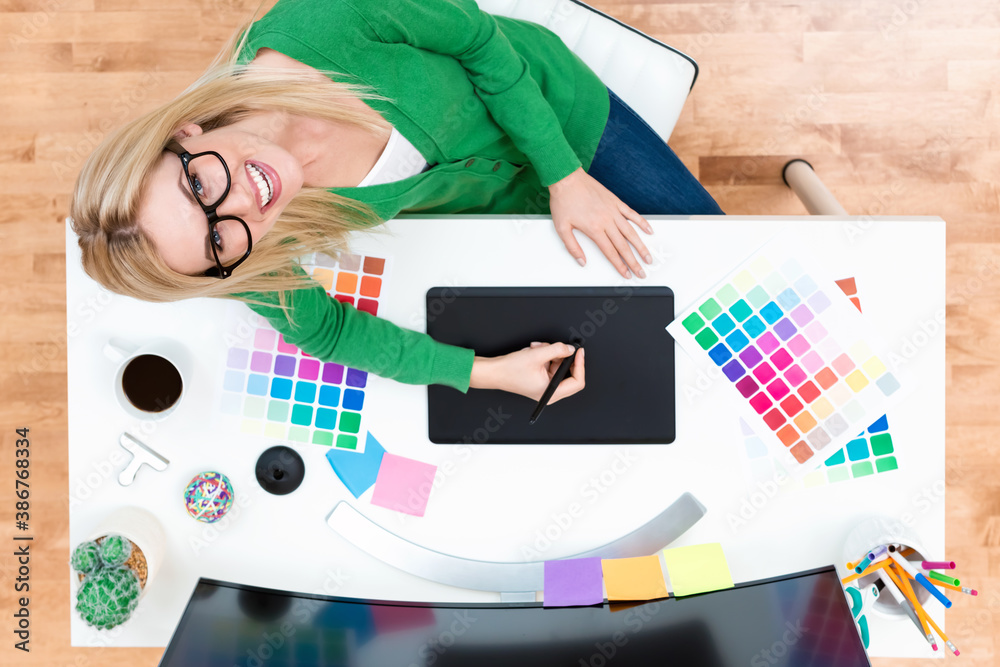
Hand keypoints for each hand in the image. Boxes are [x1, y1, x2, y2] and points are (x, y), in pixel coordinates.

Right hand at [469, 342, 584, 402]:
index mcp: (551, 393)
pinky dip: (544, 355)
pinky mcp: (540, 378)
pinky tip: (534, 351)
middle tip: (555, 347)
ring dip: (549, 353)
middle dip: (560, 356)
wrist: (494, 371)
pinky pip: (549, 363)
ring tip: (537, 349)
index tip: (579, 352)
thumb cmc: (509, 371)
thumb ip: (557, 350)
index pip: (577, 381)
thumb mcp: (537, 356)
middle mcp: (550, 392)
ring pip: (557, 365)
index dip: (580, 365)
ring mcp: (545, 385)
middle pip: (567, 371)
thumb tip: (570, 349)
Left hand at [548, 167, 653, 279]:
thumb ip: (573, 247)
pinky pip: (632, 214)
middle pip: (623, 246)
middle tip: (641, 272)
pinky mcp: (615, 201)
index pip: (611, 252)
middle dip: (634, 261)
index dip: (620, 265)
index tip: (626, 274)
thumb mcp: (561, 228)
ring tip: (648, 257)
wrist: (567, 179)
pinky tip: (649, 230)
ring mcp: (613, 211)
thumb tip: (582, 261)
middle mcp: (606, 221)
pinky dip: (642, 223)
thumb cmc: (563, 201)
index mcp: (594, 229)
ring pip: (631, 232)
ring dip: (641, 246)